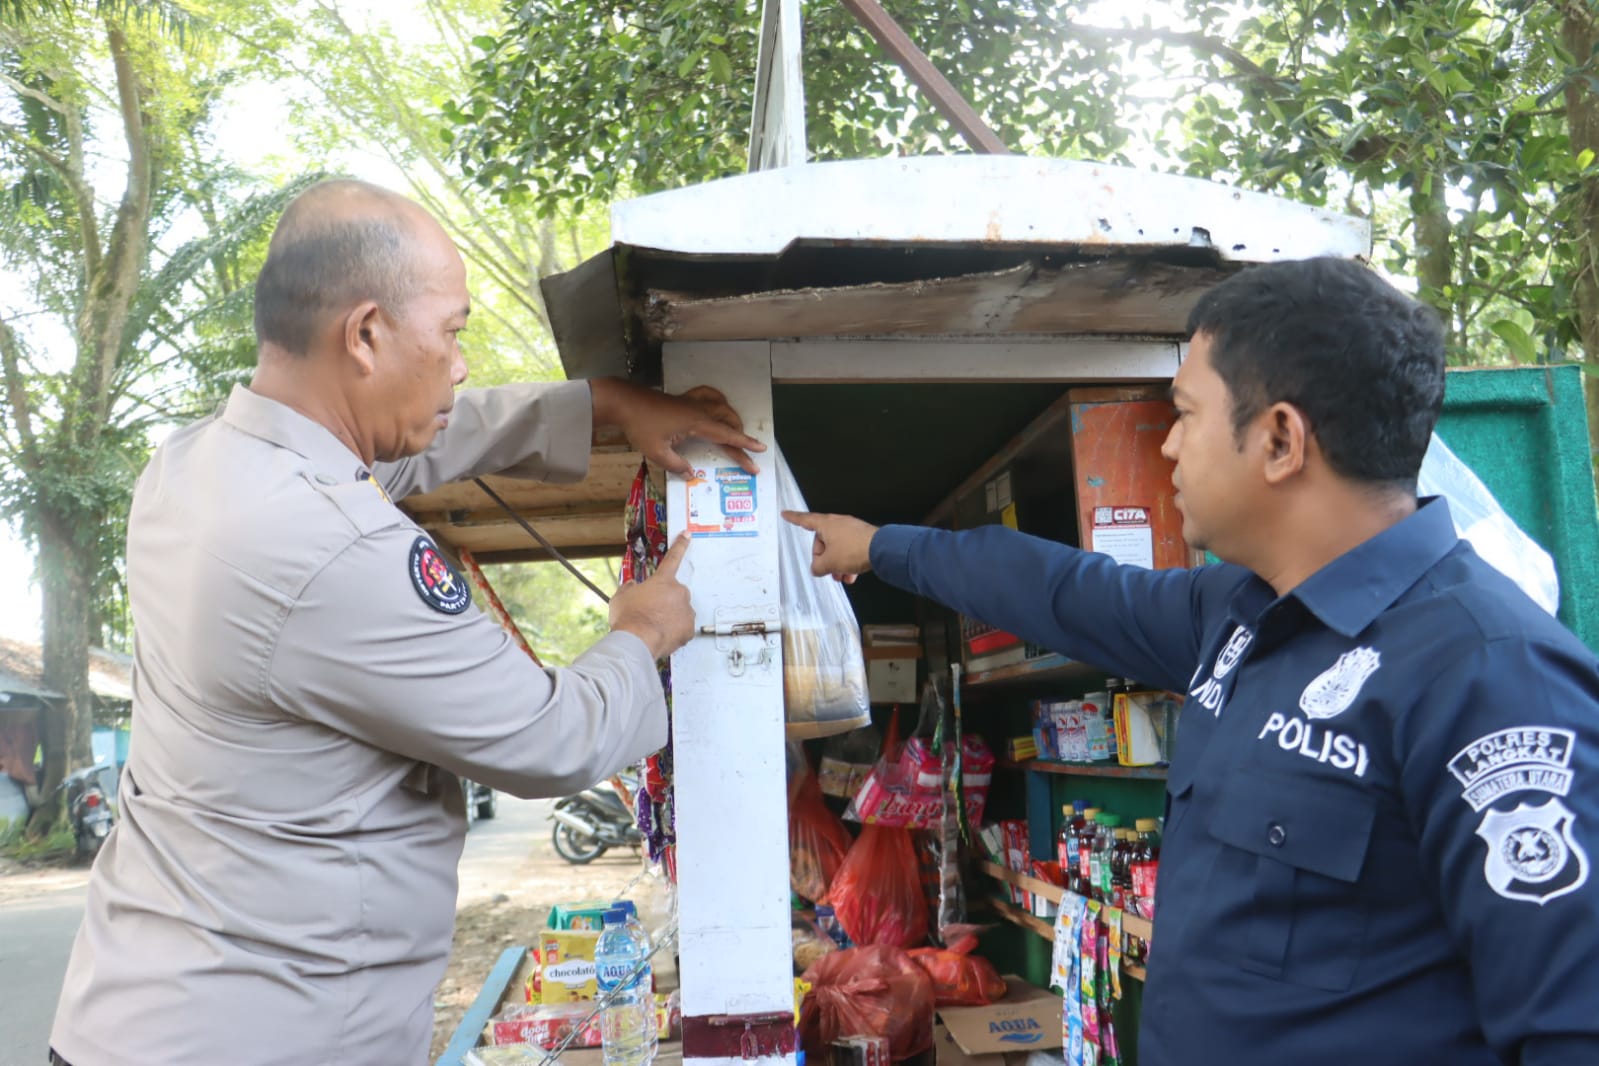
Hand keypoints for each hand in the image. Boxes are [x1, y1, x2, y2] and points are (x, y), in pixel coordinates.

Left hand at [592, 379, 765, 476]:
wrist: (623, 402)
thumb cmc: (640, 427)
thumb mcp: (657, 453)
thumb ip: (676, 465)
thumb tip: (690, 475)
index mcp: (696, 423)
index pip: (726, 436)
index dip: (745, 445)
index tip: (761, 451)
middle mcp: (699, 410)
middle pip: (728, 422)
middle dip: (740, 437)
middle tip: (747, 453)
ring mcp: (691, 402)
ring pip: (721, 406)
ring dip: (732, 419)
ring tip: (736, 432)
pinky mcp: (682, 398)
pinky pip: (707, 395)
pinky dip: (717, 400)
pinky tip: (717, 405)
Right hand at [609, 533, 695, 658]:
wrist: (636, 642)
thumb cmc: (628, 618)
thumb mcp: (620, 597)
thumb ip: (628, 588)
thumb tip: (632, 586)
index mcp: (663, 581)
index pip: (673, 558)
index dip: (680, 545)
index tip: (687, 534)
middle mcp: (679, 592)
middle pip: (674, 592)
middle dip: (665, 600)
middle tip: (650, 612)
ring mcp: (687, 610)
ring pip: (680, 610)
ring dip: (670, 615)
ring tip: (653, 625)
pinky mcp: (689, 628)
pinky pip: (683, 627)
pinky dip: (675, 630)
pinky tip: (661, 634)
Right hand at [781, 511, 878, 580]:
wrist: (881, 550)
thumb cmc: (855, 550)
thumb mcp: (829, 563)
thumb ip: (817, 567)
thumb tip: (817, 568)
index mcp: (826, 524)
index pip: (805, 520)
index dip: (793, 518)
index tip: (786, 514)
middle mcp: (838, 523)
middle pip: (823, 542)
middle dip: (824, 559)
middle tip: (827, 570)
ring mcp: (852, 529)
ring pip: (838, 548)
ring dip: (837, 564)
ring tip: (842, 577)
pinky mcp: (862, 537)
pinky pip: (850, 550)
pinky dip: (848, 563)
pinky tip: (852, 576)